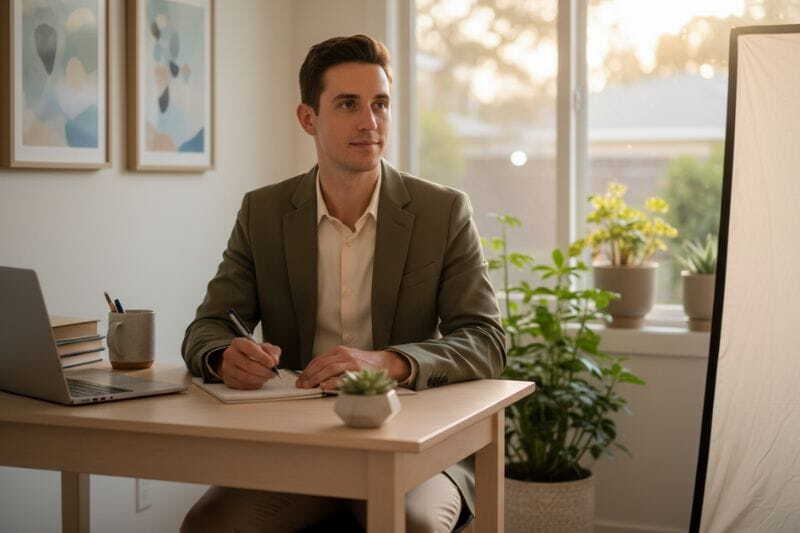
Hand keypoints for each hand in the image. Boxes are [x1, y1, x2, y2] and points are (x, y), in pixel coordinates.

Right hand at [219, 337, 280, 389]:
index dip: (262, 357)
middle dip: (263, 371)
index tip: (272, 363)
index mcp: (238, 343)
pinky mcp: (228, 379)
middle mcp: (230, 354)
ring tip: (267, 377)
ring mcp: (227, 368)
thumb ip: (272, 352)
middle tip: (272, 373)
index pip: (249, 348)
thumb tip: (274, 361)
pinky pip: (242, 385)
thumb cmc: (254, 353)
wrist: (240, 359)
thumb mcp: (265, 348)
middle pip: (247, 364)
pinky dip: (253, 385)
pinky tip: (259, 381)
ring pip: (245, 377)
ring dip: (259, 379)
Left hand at [296, 346, 410, 390]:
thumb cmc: (364, 364)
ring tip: (309, 386)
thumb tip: (315, 378)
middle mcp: (344, 354)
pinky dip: (333, 381)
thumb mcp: (346, 360)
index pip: (318, 360)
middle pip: (322, 363)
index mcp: (339, 351)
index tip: (300, 379)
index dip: (307, 370)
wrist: (384, 362)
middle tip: (301, 385)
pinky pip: (343, 376)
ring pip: (330, 368)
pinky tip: (326, 386)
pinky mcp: (358, 369)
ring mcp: (351, 361)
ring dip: (317, 378)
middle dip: (309, 375)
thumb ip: (333, 366)